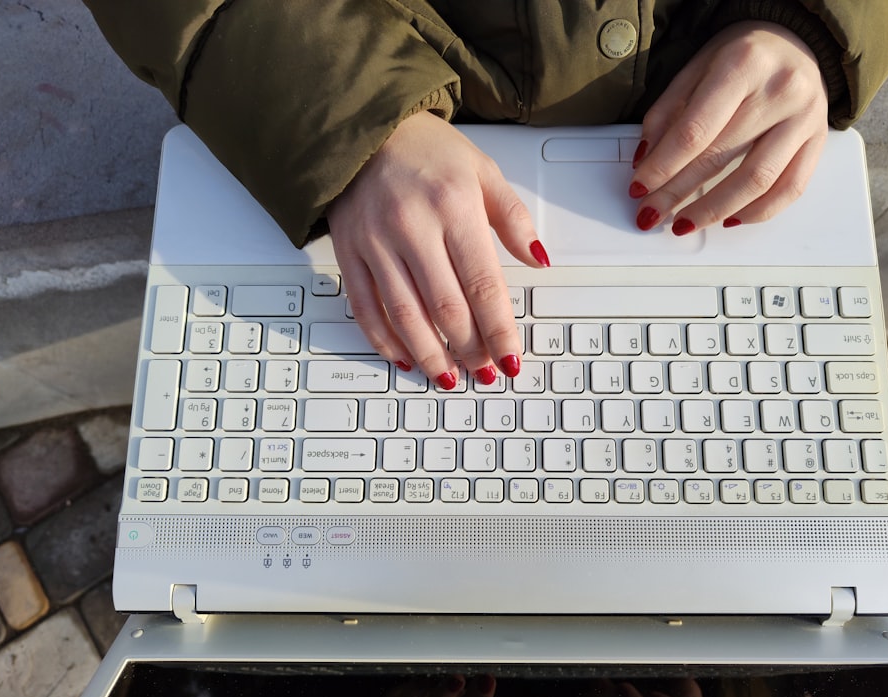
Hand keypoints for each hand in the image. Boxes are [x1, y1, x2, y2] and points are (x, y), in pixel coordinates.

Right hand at [326, 111, 547, 387]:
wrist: (362, 127)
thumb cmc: (425, 150)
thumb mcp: (482, 171)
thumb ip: (513, 218)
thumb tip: (539, 260)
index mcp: (453, 206)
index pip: (483, 284)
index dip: (499, 329)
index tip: (510, 359)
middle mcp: (412, 227)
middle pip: (446, 308)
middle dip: (470, 349)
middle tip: (484, 372)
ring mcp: (376, 243)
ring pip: (405, 316)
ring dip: (431, 355)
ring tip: (450, 378)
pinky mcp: (349, 253)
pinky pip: (366, 308)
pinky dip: (385, 341)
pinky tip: (405, 358)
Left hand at [630, 21, 828, 234]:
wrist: (796, 40)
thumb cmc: (743, 55)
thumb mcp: (695, 68)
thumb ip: (667, 113)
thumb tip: (645, 161)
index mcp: (742, 65)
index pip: (694, 131)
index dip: (662, 166)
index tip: (639, 188)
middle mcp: (779, 90)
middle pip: (719, 157)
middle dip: (677, 193)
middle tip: (652, 212)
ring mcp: (804, 117)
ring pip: (757, 181)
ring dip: (714, 211)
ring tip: (685, 222)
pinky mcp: (818, 141)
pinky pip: (790, 189)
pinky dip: (757, 212)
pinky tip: (730, 218)